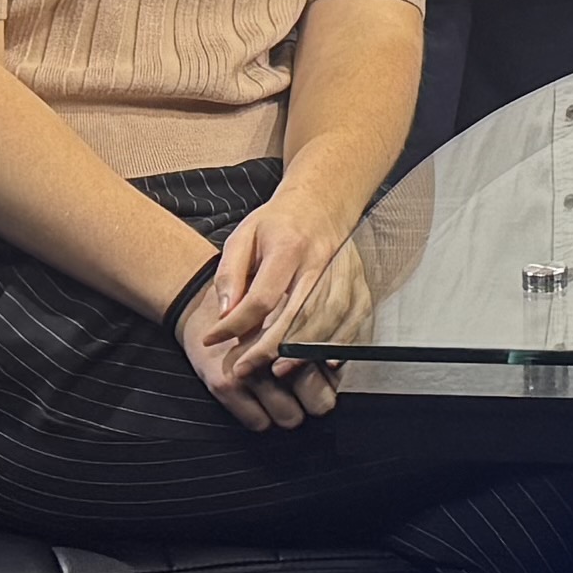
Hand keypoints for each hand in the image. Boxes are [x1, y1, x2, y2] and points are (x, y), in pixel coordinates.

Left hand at [179, 192, 365, 428]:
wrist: (322, 202)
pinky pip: (356, 319)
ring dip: (306, 350)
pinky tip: (327, 361)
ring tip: (278, 370)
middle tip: (246, 369)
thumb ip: (230, 275)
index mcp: (287, 247)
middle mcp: (320, 262)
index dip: (236, 323)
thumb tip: (224, 314)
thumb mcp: (243, 236)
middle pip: (299, 313)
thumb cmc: (278, 223)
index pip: (262, 295)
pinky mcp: (360, 282)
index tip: (212, 338)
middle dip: (271, 347)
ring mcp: (345, 273)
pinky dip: (342, 343)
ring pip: (329, 320)